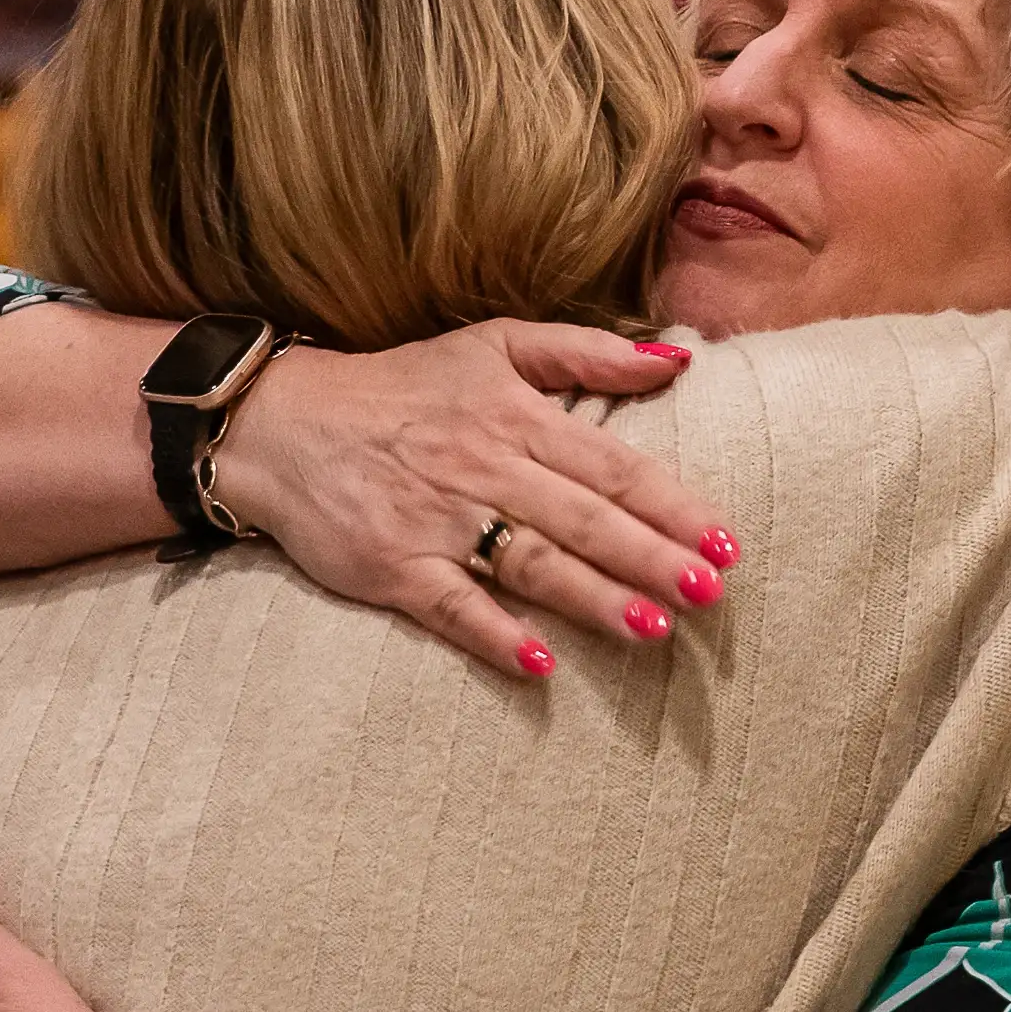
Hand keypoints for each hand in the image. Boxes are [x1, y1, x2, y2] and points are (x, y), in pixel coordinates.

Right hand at [220, 325, 729, 676]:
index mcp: (518, 417)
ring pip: (530, 563)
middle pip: (583, 519)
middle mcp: (485, 468)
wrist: (284, 423)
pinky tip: (539, 666)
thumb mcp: (494, 345)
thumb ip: (587, 350)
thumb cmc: (404, 387)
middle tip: (709, 593)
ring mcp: (438, 522)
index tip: (726, 542)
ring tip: (653, 631)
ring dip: (594, 599)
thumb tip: (677, 359)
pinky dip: (494, 635)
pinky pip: (451, 605)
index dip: (673, 505)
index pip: (613, 466)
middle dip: (651, 557)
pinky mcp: (392, 567)